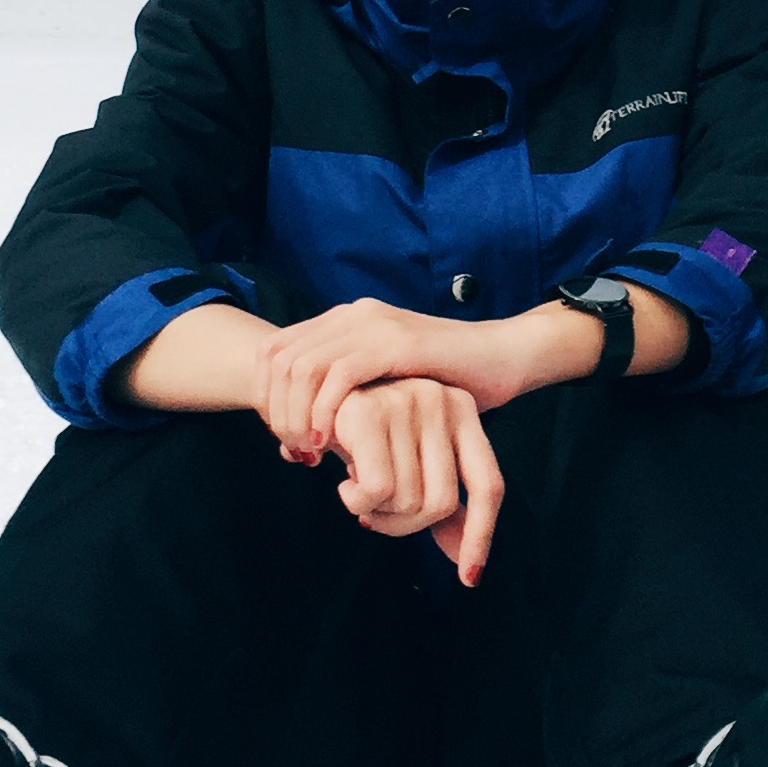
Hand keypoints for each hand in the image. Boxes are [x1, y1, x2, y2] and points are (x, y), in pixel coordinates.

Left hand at [260, 297, 591, 455]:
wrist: (502, 358)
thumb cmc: (445, 383)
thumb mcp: (381, 392)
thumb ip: (341, 405)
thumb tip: (293, 444)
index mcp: (343, 322)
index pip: (273, 352)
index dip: (265, 398)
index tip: (282, 439)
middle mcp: (352, 315)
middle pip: (278, 359)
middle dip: (275, 411)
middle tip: (295, 451)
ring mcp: (374, 324)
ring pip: (301, 366)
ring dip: (296, 415)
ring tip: (311, 451)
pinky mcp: (396, 342)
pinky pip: (340, 374)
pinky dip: (325, 411)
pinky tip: (333, 441)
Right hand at [330, 379, 503, 584]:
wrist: (306, 391)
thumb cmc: (361, 432)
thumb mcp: (405, 460)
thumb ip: (436, 502)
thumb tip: (465, 565)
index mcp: (462, 411)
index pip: (488, 485)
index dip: (480, 536)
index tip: (468, 577)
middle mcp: (444, 401)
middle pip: (441, 503)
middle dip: (404, 525)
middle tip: (376, 514)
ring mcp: (411, 402)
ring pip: (408, 500)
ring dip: (376, 513)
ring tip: (358, 489)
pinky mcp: (374, 412)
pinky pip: (378, 490)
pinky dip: (357, 501)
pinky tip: (345, 483)